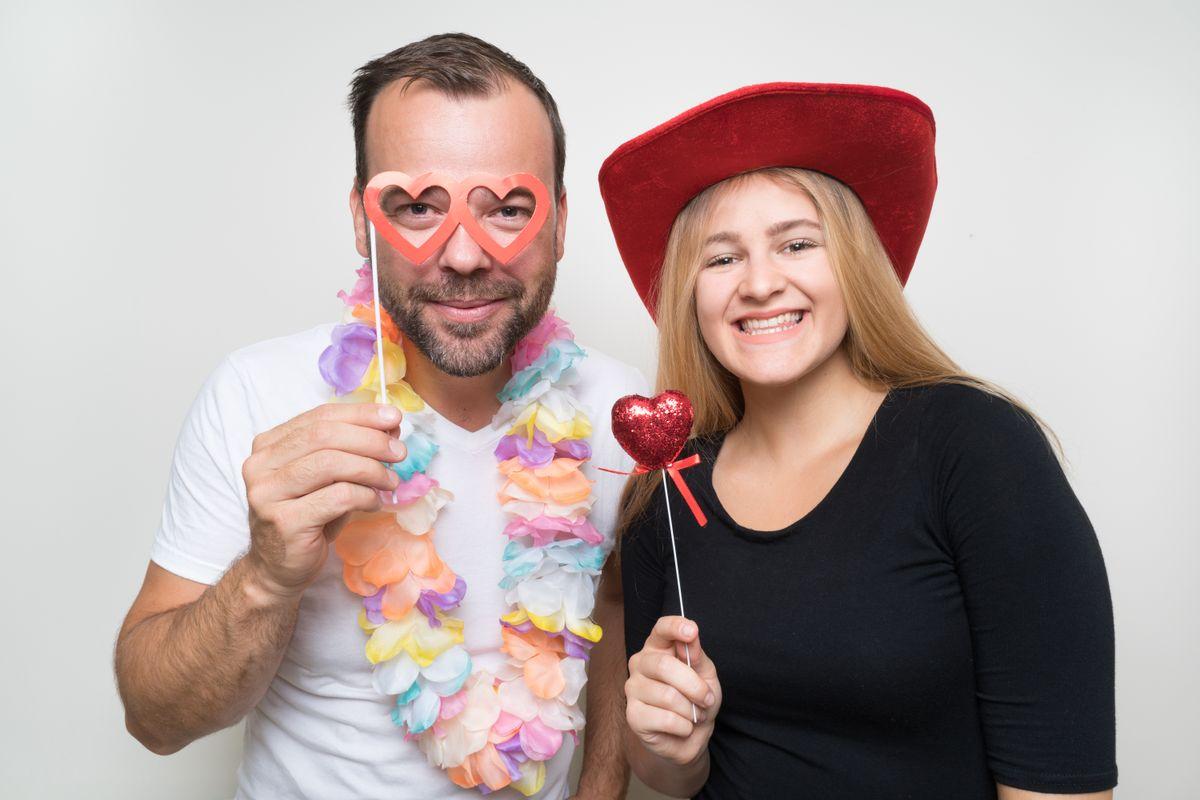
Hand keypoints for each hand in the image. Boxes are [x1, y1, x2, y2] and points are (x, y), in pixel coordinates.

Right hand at [241, 403, 405, 597]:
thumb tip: (390, 426)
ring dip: (370, 469)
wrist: (279, 568)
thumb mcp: (328, 477)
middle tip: (399, 452)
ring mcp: (267, 493)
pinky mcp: (284, 521)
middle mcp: (260, 465)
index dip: (360, 414)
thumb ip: (350, 450)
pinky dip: (364, 496)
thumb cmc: (309, 517)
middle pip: (324, 436)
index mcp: (269, 445)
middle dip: (370, 439)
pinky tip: (374, 502)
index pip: (320, 417)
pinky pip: (337, 497)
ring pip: (329, 463)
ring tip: (391, 481)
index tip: (394, 417)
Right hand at [626, 616, 721, 765]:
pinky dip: (683, 726)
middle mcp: (640, 664)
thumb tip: (691, 637)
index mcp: (658, 648)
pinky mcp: (633, 715)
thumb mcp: (706, 675)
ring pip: (667, 696)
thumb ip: (697, 656)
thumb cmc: (695, 699)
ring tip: (693, 715)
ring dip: (691, 710)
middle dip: (694, 686)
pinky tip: (683, 726)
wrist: (690, 735)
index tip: (691, 631)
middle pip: (664, 666)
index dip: (675, 627)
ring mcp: (633, 688)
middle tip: (707, 699)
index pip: (661, 629)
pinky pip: (665, 719)